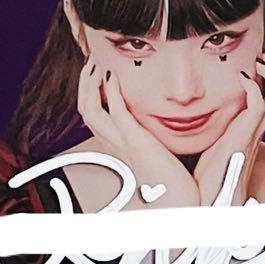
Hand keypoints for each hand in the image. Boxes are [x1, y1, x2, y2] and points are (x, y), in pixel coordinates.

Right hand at [76, 58, 199, 208]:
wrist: (180, 202)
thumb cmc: (174, 182)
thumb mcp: (158, 154)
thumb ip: (153, 139)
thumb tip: (159, 128)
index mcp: (119, 147)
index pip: (92, 116)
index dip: (89, 93)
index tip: (98, 73)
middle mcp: (115, 145)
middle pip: (84, 110)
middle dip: (85, 83)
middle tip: (91, 61)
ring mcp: (123, 144)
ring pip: (90, 110)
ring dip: (91, 84)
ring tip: (96, 64)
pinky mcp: (136, 143)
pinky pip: (115, 113)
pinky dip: (110, 93)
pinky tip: (113, 77)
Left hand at [193, 53, 264, 205]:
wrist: (209, 198)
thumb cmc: (208, 173)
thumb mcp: (213, 142)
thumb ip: (216, 126)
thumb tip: (196, 110)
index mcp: (254, 128)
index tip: (257, 61)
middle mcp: (259, 128)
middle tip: (263, 55)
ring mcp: (254, 131)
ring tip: (259, 60)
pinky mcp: (245, 135)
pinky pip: (259, 105)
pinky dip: (253, 86)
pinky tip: (240, 77)